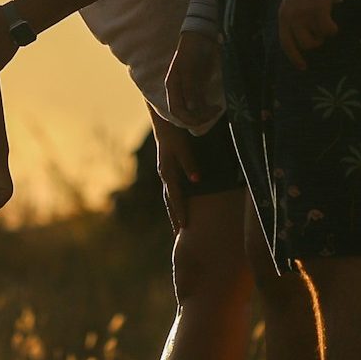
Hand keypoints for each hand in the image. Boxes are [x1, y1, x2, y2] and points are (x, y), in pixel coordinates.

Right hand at [151, 114, 197, 230]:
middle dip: (174, 218)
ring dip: (173, 211)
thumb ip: (189, 164)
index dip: (180, 212)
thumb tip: (196, 181)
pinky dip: (174, 201)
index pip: (175, 198)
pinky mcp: (168, 170)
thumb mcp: (182, 148)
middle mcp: (164, 175)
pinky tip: (177, 205)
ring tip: (178, 224)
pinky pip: (171, 190)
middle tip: (178, 234)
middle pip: (169, 201)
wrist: (164, 124)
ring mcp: (165, 173)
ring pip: (169, 197)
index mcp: (168, 173)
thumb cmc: (175, 135)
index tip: (184, 227)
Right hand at [166, 31, 221, 127]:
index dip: (190, 118)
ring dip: (204, 113)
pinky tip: (216, 105)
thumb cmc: (193, 50)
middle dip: (199, 118)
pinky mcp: (198, 86)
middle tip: (215, 112)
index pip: (177, 110)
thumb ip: (190, 88)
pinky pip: (200, 103)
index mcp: (172, 85)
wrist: (201, 36)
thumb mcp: (190, 68)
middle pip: (184, 113)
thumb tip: (191, 108)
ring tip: (217, 109)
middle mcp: (178, 90)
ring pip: (193, 110)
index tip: (207, 115)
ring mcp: (188, 89)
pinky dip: (208, 107)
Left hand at [277, 0, 339, 69]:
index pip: (286, 43)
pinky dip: (333, 29)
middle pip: (304, 44)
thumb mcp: (291, 6)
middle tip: (319, 36)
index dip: (294, 57)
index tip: (302, 67)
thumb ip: (292, 21)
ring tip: (325, 24)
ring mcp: (305, 15)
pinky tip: (333, 23)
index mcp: (283, 17)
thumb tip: (301, 41)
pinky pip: (328, 30)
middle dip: (314, 43)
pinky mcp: (319, 11)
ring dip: (323, 35)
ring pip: (317, 38)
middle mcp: (292, 18)